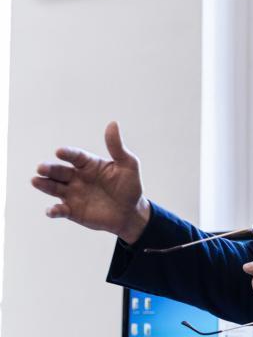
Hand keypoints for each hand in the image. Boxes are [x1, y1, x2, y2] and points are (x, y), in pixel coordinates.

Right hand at [31, 121, 150, 243]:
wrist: (131, 212)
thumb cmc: (130, 186)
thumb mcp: (128, 165)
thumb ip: (117, 147)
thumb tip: (113, 123)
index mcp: (89, 165)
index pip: (76, 156)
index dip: (68, 153)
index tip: (60, 152)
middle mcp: (77, 178)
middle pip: (60, 171)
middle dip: (49, 169)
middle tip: (41, 168)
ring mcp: (73, 194)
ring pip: (54, 188)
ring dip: (44, 185)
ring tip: (35, 181)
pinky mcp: (73, 211)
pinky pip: (60, 210)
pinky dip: (54, 210)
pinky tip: (51, 210)